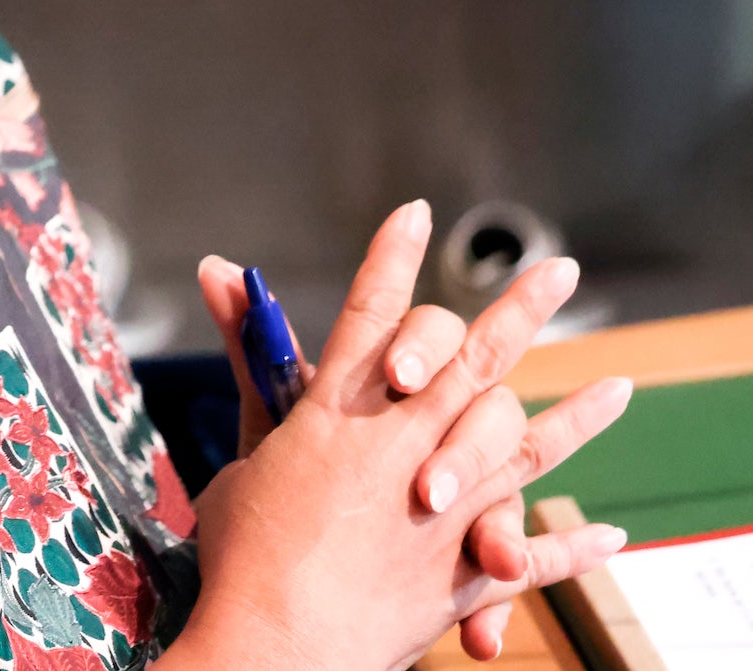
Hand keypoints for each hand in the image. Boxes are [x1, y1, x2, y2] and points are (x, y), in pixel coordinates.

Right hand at [165, 202, 633, 670]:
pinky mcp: (464, 569)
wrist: (278, 643)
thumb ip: (253, 365)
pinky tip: (608, 532)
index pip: (369, 314)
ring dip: (577, 414)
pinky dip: (571, 546)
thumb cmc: (247, 549)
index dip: (391, 259)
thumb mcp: (246, 448)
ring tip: (620, 386)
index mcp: (336, 414)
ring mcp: (444, 506)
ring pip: (523, 445)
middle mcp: (401, 446)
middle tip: (556, 271)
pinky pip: (534, 554)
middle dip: (518, 309)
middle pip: (469, 361)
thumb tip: (219, 272)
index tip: (415, 212)